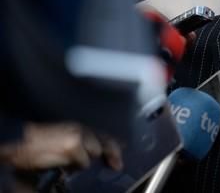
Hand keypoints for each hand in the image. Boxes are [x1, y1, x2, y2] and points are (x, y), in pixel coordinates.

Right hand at [0, 122, 121, 170]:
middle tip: (117, 165)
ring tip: (76, 162)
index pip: (104, 135)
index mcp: (80, 127)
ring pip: (96, 152)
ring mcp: (79, 136)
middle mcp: (82, 128)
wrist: (23, 141)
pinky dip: (78, 165)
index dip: (115, 144)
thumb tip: (97, 152)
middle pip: (107, 142)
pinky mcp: (73, 145)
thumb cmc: (40, 142)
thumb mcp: (64, 137)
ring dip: (88, 160)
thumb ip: (81, 141)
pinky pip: (84, 161)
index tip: (123, 150)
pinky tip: (68, 165)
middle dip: (114, 154)